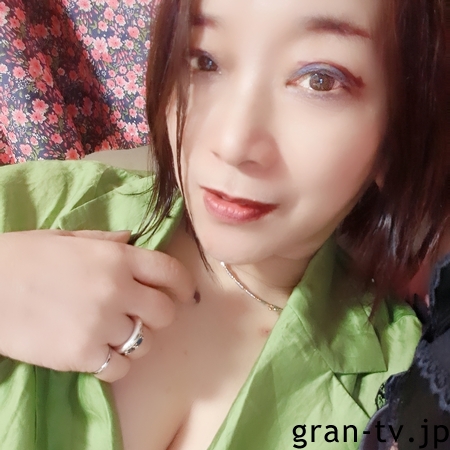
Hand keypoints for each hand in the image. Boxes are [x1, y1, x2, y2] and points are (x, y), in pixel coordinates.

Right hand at [0, 229, 195, 381]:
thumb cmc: (25, 257)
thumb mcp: (69, 238)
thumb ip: (108, 241)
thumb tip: (133, 240)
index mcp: (117, 257)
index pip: (170, 272)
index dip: (183, 285)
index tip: (184, 294)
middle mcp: (117, 290)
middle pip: (165, 313)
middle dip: (158, 315)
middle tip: (140, 315)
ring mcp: (102, 325)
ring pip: (145, 343)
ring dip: (136, 341)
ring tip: (114, 335)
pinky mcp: (82, 356)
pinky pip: (120, 368)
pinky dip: (115, 364)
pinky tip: (98, 353)